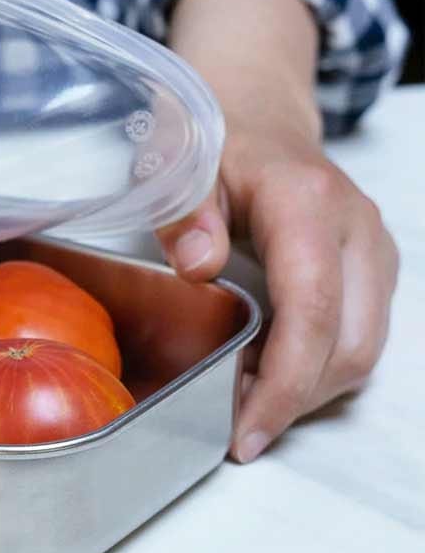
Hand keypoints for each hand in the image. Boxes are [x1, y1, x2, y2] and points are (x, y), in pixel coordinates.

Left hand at [157, 97, 397, 462]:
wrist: (258, 119)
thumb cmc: (215, 145)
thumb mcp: (179, 164)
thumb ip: (184, 212)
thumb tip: (200, 266)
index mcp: (308, 204)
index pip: (312, 310)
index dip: (283, 384)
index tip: (244, 433)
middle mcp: (357, 230)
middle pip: (349, 347)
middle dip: (293, 401)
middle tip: (233, 426)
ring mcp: (373, 253)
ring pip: (362, 353)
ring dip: (303, 390)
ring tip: (242, 397)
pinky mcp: (372, 272)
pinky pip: (357, 340)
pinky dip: (313, 369)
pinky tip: (264, 369)